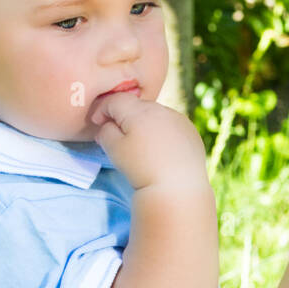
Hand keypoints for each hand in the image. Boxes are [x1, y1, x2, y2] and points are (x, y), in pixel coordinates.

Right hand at [87, 92, 208, 192]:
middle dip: (123, 116)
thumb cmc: (141, 168)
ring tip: (141, 145)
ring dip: (144, 123)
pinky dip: (161, 131)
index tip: (98, 123)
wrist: (177, 187)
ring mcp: (178, 119)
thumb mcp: (114, 149)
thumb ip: (105, 131)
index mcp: (140, 111)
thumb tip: (107, 125)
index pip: (116, 100)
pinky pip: (170, 124)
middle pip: (136, 105)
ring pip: (154, 114)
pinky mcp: (190, 131)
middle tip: (117, 136)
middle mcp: (161, 109)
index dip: (102, 109)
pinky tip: (160, 149)